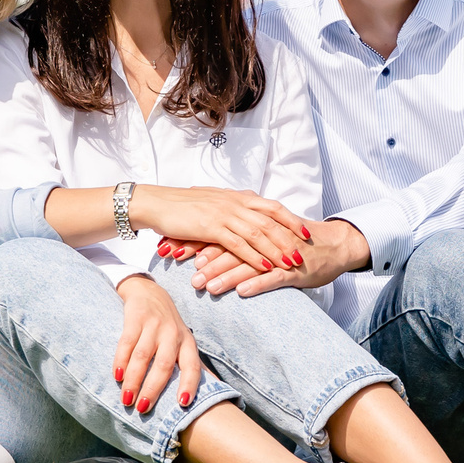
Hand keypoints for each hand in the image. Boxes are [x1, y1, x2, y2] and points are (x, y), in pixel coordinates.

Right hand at [112, 274, 202, 413]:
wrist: (148, 291)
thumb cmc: (167, 326)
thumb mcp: (181, 340)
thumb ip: (184, 364)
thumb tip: (189, 400)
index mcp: (187, 342)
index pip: (192, 366)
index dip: (189, 385)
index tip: (182, 404)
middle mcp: (173, 333)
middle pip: (164, 365)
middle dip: (153, 389)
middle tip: (142, 409)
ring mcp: (154, 324)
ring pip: (143, 356)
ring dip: (133, 380)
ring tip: (126, 399)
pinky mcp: (135, 318)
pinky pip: (127, 343)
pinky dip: (120, 361)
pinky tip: (117, 376)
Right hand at [130, 184, 313, 278]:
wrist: (157, 203)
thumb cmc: (183, 206)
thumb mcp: (213, 203)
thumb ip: (232, 208)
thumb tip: (247, 215)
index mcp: (237, 196)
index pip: (272, 206)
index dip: (291, 219)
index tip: (306, 232)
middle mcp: (235, 202)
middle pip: (271, 220)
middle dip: (290, 238)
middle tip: (304, 253)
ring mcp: (225, 214)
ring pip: (259, 233)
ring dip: (277, 250)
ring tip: (292, 264)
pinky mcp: (212, 227)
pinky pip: (240, 244)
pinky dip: (256, 256)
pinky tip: (266, 266)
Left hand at [168, 219, 368, 297]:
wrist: (333, 245)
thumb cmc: (295, 242)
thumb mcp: (264, 234)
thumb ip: (237, 235)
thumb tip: (205, 242)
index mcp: (254, 226)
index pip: (220, 232)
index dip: (197, 242)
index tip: (174, 251)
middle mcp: (264, 237)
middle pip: (230, 248)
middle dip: (206, 262)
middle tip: (186, 277)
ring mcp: (280, 254)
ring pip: (248, 264)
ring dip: (226, 276)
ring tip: (207, 288)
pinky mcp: (295, 269)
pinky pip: (274, 277)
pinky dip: (257, 284)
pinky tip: (241, 292)